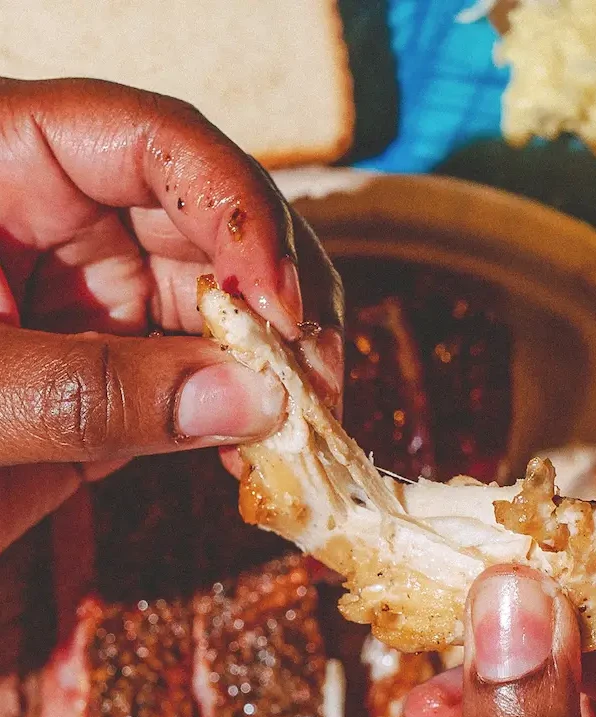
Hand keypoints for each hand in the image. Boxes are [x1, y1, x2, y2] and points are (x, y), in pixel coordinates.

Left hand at [0, 77, 342, 554]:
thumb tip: (254, 404)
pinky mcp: (121, 365)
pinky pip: (208, 375)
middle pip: (220, 225)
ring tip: (309, 426)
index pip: (155, 142)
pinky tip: (267, 452)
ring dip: (282, 364)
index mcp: (6, 161)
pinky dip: (249, 413)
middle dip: (285, 301)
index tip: (278, 306)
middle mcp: (70, 217)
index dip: (239, 211)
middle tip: (320, 382)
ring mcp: (102, 294)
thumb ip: (94, 394)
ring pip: (230, 304)